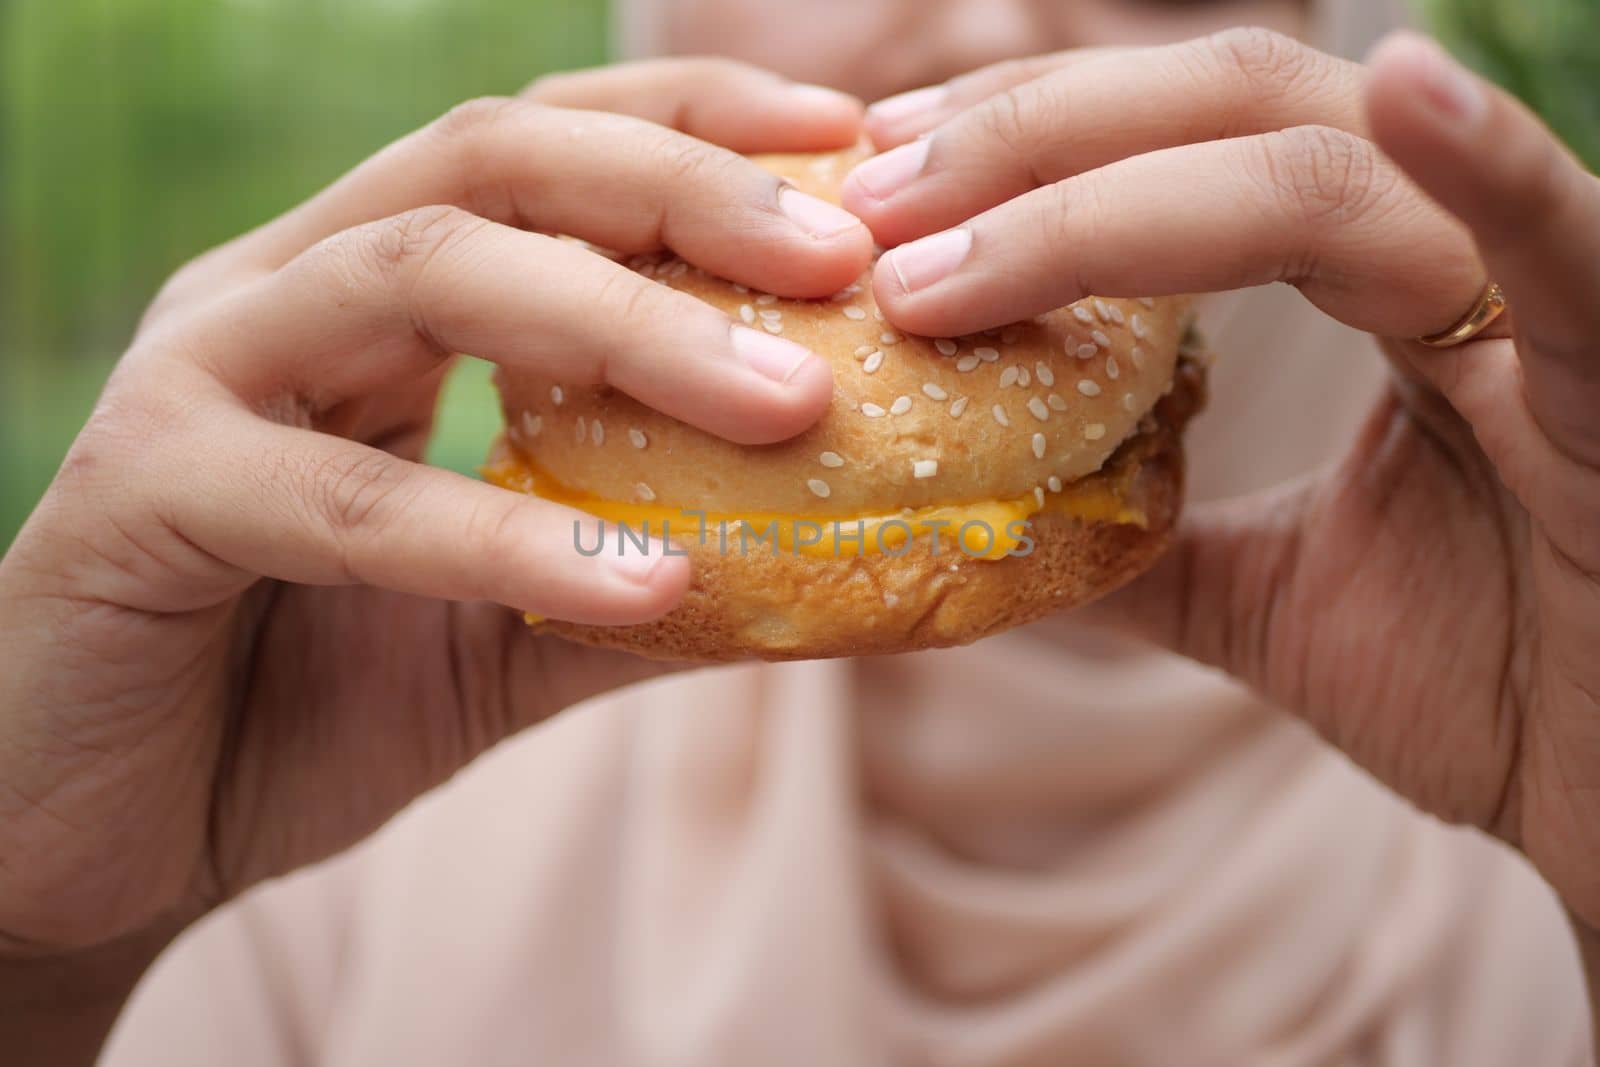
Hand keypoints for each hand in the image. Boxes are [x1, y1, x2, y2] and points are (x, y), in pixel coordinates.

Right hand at [0, 57, 869, 1011]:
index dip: (696, 130)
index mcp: (365, 294)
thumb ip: (645, 590)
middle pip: (494, 161)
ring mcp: (200, 375)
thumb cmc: (297, 710)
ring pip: (425, 275)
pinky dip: (504, 537)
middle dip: (682, 189)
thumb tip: (828, 580)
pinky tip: (646, 587)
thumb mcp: (506, 636)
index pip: (542, 151)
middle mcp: (283, 291)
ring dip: (627, 326)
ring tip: (789, 401)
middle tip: (840, 253)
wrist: (96, 838)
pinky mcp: (143, 495)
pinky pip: (343, 497)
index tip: (846, 153)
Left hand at [842, 30, 1599, 924]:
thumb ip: (1154, 545)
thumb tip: (999, 531)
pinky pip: (1567, 244)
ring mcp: (1548, 303)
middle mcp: (1456, 259)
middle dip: (1034, 145)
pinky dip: (1494, 162)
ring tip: (946, 229)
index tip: (886, 179)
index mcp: (1385, 286)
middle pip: (1235, 115)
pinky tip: (1407, 86)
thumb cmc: (1498, 688)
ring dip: (1113, 188)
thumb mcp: (1273, 602)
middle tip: (873, 197)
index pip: (1192, 153)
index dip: (1036, 146)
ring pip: (1330, 171)